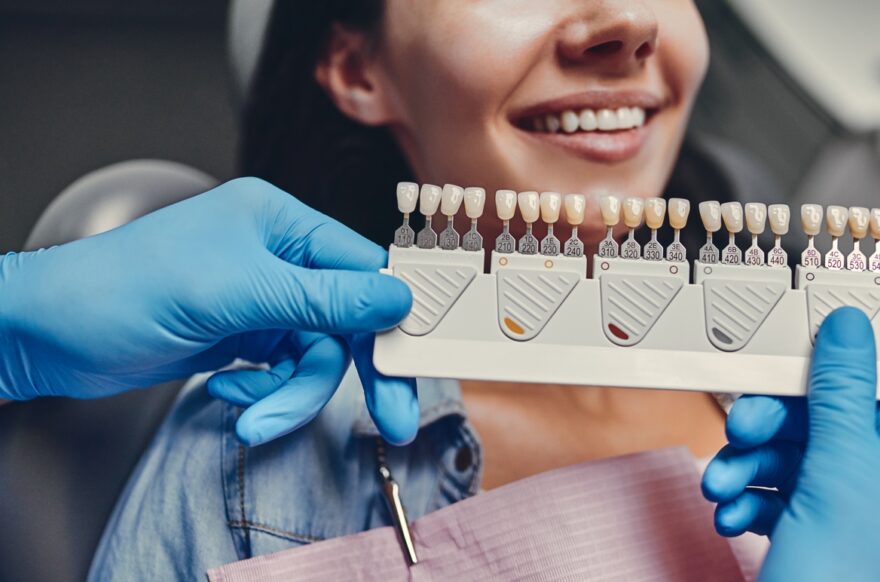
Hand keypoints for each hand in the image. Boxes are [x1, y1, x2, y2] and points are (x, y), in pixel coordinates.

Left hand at [0, 178, 418, 445]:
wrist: (49, 335)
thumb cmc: (124, 290)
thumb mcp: (238, 294)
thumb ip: (326, 299)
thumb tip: (399, 298)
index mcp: (281, 222)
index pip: (362, 269)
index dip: (392, 318)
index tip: (415, 362)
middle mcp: (278, 255)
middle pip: (347, 320)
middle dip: (356, 373)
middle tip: (391, 420)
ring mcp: (261, 298)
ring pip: (315, 355)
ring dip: (291, 395)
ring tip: (255, 418)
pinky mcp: (244, 335)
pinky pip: (283, 371)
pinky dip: (264, 393)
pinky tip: (229, 395)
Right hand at [701, 307, 879, 581]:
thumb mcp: (842, 473)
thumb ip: (841, 394)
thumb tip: (847, 325)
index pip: (876, 392)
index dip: (828, 368)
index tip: (784, 347)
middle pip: (822, 426)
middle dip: (770, 427)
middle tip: (741, 429)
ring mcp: (846, 525)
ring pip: (789, 464)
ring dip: (745, 467)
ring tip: (722, 486)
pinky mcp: (809, 547)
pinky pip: (772, 502)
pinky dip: (745, 503)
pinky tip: (731, 517)